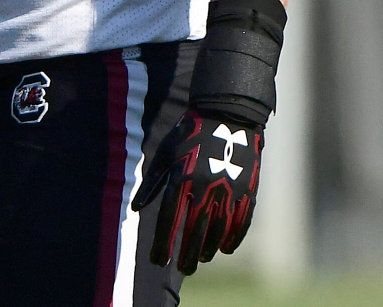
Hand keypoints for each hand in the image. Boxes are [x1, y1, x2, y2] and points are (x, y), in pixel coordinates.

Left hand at [132, 108, 262, 274]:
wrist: (227, 114)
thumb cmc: (190, 134)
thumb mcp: (166, 153)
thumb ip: (152, 183)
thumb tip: (136, 209)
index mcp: (181, 178)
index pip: (169, 220)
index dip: (163, 244)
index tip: (157, 261)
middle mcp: (204, 188)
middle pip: (194, 232)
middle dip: (187, 254)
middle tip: (182, 269)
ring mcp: (228, 191)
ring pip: (218, 231)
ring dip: (208, 249)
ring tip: (200, 259)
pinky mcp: (247, 191)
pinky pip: (240, 223)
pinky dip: (233, 239)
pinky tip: (225, 250)